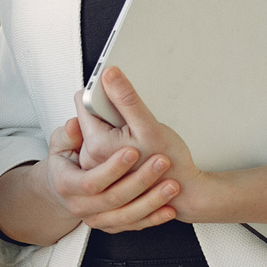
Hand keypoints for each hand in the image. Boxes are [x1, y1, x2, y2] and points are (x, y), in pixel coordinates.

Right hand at [38, 116, 181, 233]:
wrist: (65, 189)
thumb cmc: (66, 162)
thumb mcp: (61, 145)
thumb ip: (68, 134)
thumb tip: (74, 125)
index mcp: (66, 185)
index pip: (91, 181)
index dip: (113, 168)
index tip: (133, 151)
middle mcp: (80, 207)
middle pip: (113, 199)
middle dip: (140, 181)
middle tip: (162, 161)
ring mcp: (96, 220)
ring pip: (127, 216)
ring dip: (152, 201)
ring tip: (172, 185)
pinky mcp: (111, 227)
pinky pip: (135, 225)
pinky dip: (154, 218)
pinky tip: (170, 209)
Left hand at [74, 67, 207, 221]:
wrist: (183, 192)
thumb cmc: (171, 164)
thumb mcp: (149, 126)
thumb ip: (126, 99)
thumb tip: (108, 74)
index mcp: (96, 146)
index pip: (84, 102)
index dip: (102, 93)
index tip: (117, 94)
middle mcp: (89, 158)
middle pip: (89, 116)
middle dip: (109, 113)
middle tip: (133, 126)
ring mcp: (95, 167)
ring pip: (97, 130)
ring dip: (114, 127)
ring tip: (137, 141)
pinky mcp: (103, 171)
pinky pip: (103, 144)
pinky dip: (116, 141)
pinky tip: (134, 149)